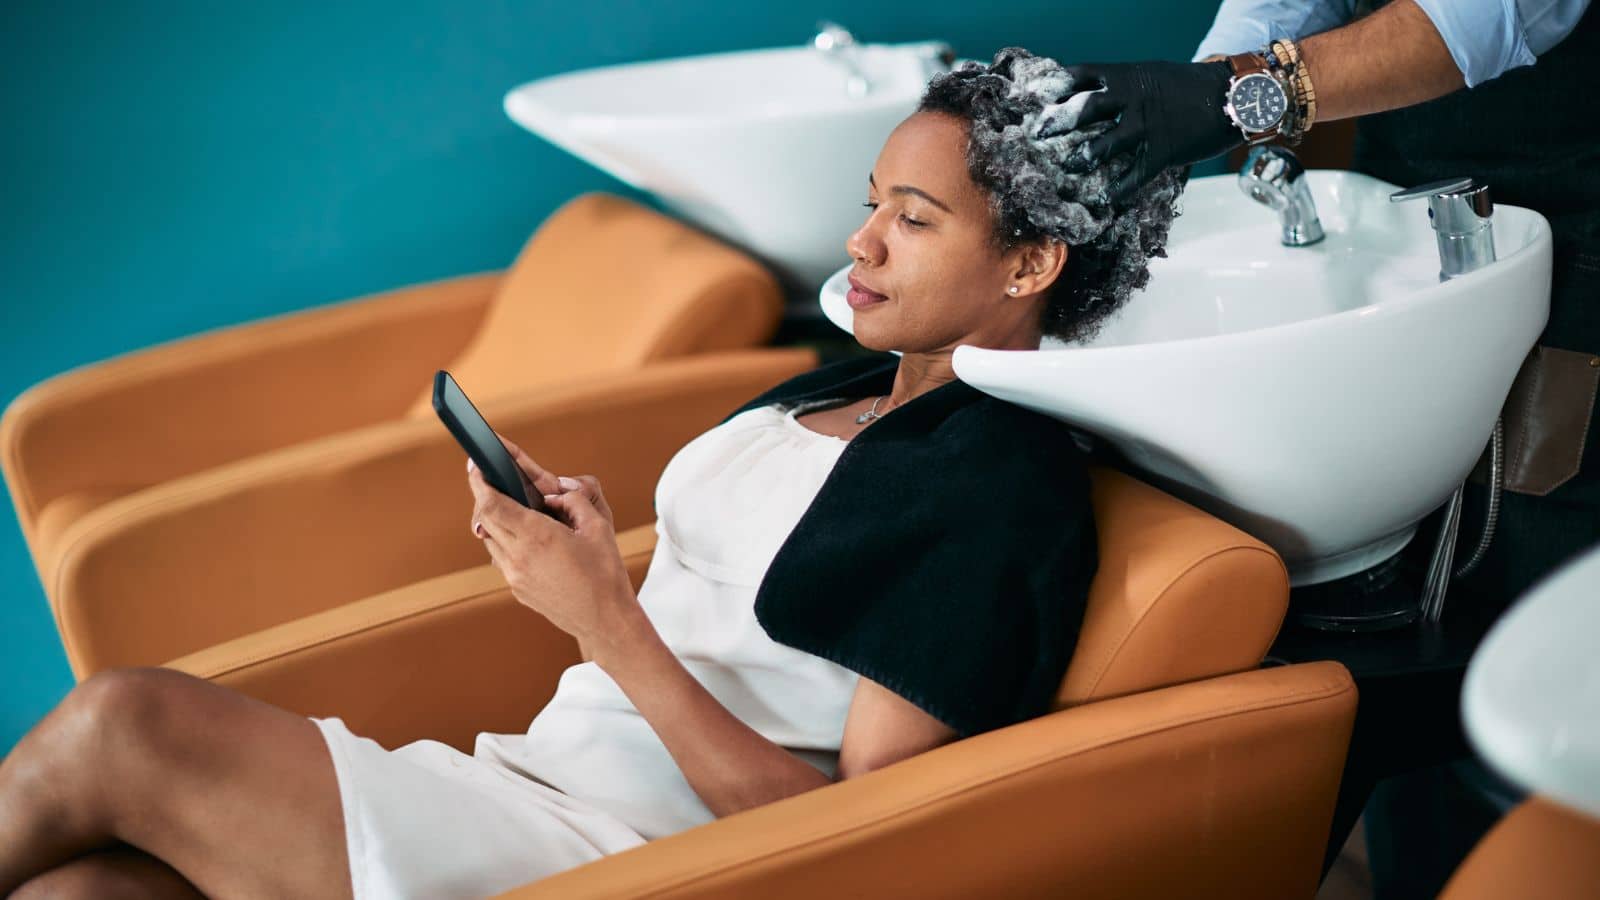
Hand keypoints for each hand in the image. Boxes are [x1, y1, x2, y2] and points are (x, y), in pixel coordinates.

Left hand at [467, 449, 638, 660]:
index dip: (480, 482)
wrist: (605, 620)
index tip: (477, 467)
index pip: (492, 504)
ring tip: (513, 511)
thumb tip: (556, 493)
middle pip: (485, 519)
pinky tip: (526, 540)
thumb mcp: (598, 527)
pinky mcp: (518, 590)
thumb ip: (574, 501)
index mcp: (537, 536)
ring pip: (490, 540)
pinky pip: (501, 559)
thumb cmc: (605, 574)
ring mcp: (515, 576)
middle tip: (491, 482)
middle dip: (485, 498)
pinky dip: (506, 543)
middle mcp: (519, 557)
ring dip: (495, 522)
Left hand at [1038, 60, 1240, 211]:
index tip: (1035, 97)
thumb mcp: (1150, 74)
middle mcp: (1132, 99)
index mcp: (1126, 76)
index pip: (1081, 75)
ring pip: (1103, 146)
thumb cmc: (1188, 85)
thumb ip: (1121, 86)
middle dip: (1057, 123)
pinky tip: (1102, 200)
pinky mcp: (1162, 152)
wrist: (1233, 95)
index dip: (1056, 87)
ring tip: (1065, 169)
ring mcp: (1146, 126)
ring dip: (1080, 159)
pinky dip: (1116, 190)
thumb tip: (1088, 97)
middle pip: (1085, 109)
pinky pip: (1133, 175)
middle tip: (1037, 136)